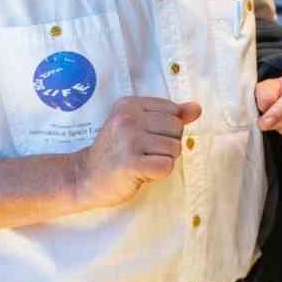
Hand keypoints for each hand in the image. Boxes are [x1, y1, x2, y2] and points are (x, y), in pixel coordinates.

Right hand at [75, 97, 200, 208]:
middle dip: (168, 145)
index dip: (167, 129)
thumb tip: (197, 108)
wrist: (84, 176)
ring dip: (163, 160)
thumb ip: (169, 115)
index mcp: (130, 104)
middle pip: (177, 129)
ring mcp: (128, 140)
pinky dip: (159, 173)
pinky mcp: (130, 164)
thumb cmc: (115, 151)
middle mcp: (128, 118)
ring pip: (175, 148)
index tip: (145, 138)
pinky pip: (166, 166)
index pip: (173, 111)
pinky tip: (141, 173)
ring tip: (142, 163)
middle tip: (144, 153)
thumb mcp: (138, 125)